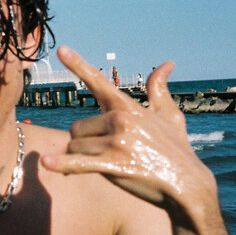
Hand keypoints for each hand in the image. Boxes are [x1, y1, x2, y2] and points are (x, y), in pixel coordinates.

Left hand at [41, 46, 228, 234]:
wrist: (189, 185)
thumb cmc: (176, 149)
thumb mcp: (170, 115)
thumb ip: (159, 89)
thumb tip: (168, 64)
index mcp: (127, 106)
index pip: (98, 82)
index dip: (78, 64)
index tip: (61, 49)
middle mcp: (119, 119)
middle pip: (76, 129)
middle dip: (85, 143)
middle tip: (108, 154)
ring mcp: (117, 142)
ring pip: (74, 147)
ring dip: (83, 159)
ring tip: (109, 165)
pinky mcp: (114, 165)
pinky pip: (79, 163)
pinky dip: (62, 165)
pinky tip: (46, 163)